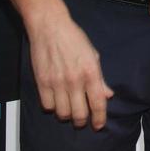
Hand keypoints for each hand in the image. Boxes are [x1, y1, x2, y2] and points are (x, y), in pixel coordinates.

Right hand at [28, 13, 113, 129]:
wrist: (50, 26)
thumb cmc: (73, 38)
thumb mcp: (93, 55)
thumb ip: (100, 78)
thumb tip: (107, 95)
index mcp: (91, 72)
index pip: (98, 103)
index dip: (100, 118)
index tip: (99, 125)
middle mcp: (75, 80)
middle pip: (79, 114)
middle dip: (82, 121)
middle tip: (82, 119)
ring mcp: (57, 82)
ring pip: (62, 113)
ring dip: (67, 115)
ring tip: (68, 109)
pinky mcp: (42, 82)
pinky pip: (47, 106)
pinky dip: (52, 107)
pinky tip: (55, 101)